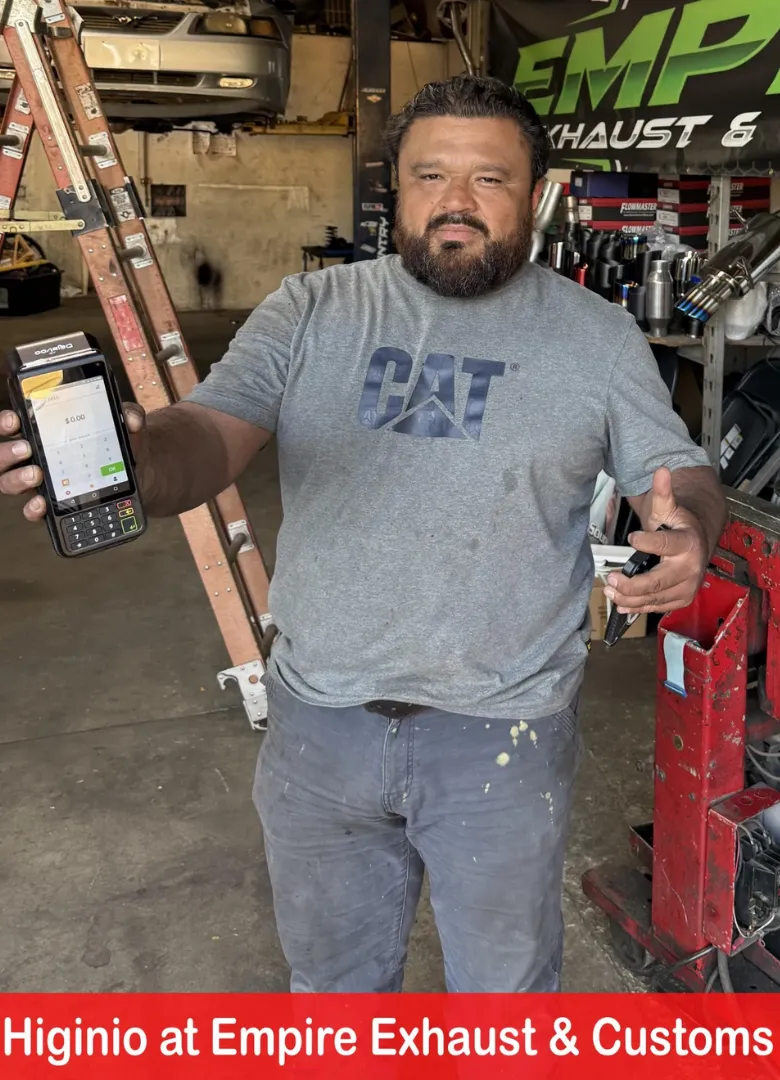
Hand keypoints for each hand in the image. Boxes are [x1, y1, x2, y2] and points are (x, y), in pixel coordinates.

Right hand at [0, 403, 145, 521]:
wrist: (138, 471)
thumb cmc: (118, 443)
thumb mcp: (124, 426)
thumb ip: (128, 416)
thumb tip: (132, 420)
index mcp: (43, 431)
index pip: (13, 424)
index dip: (7, 422)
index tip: (15, 420)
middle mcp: (34, 456)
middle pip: (4, 455)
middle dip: (7, 452)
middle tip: (26, 449)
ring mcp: (39, 482)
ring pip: (10, 482)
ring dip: (16, 479)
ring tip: (35, 475)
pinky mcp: (52, 504)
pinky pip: (32, 509)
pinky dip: (32, 509)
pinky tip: (41, 504)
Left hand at [605, 467, 706, 614]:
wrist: (697, 543)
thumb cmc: (678, 526)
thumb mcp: (669, 508)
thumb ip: (662, 493)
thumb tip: (661, 471)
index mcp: (688, 543)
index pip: (666, 544)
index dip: (648, 542)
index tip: (632, 537)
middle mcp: (690, 568)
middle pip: (658, 581)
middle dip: (632, 584)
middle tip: (612, 579)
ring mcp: (686, 586)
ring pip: (655, 597)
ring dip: (630, 598)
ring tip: (610, 590)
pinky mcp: (681, 599)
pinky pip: (658, 606)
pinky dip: (638, 607)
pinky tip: (621, 604)